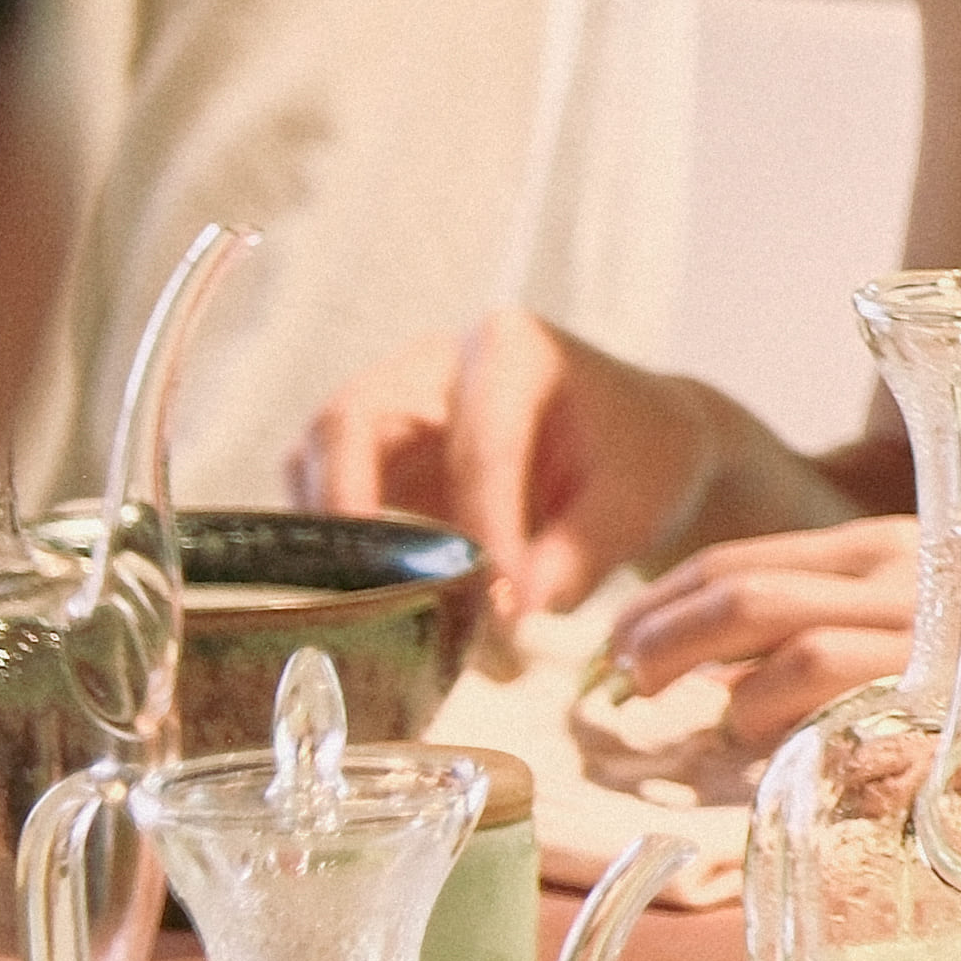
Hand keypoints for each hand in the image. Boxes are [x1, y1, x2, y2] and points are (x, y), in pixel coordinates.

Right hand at [296, 308, 732, 650]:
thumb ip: (580, 556)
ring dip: (332, 532)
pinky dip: (335, 546)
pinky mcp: (372, 455)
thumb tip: (515, 611)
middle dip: (350, 503)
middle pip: (352, 419)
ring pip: (319, 455)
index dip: (486, 527)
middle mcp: (433, 364)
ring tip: (371, 607)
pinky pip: (322, 491)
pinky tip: (371, 602)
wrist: (639, 447)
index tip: (505, 606)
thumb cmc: (642, 461)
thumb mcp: (638, 504)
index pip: (481, 443)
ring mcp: (391, 404)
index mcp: (513, 349)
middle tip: (372, 588)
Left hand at [607, 530, 960, 760]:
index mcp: (904, 548)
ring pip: (792, 650)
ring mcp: (944, 633)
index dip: (669, 599)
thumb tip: (769, 689)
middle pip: (746, 595)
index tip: (625, 638)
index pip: (751, 560)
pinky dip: (810, 738)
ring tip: (705, 735)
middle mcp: (910, 576)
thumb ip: (881, 641)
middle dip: (664, 639)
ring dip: (729, 700)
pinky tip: (792, 763)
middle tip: (623, 683)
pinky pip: (863, 713)